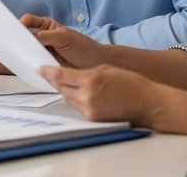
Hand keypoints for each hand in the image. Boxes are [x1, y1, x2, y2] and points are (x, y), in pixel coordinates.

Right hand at [20, 13, 107, 67]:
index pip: (28, 21)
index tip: (13, 30)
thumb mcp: (64, 38)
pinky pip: (33, 63)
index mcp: (47, 26)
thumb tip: (29, 38)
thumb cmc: (84, 47)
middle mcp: (43, 37)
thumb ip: (46, 36)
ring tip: (16, 56)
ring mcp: (44, 51)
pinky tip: (25, 66)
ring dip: (23, 53)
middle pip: (25, 36)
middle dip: (18, 39)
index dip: (19, 24)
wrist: (95, 65)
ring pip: (28, 50)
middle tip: (10, 44)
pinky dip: (29, 64)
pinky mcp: (46, 64)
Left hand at [39, 64, 161, 125]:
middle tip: (46, 73)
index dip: (47, 72)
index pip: (60, 76)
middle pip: (61, 87)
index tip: (40, 68)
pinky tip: (75, 92)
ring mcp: (89, 109)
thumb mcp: (105, 69)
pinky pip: (77, 106)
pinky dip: (74, 99)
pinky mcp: (92, 118)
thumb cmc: (130, 83)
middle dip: (53, 80)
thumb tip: (68, 73)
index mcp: (89, 80)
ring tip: (61, 81)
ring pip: (67, 97)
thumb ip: (84, 71)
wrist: (147, 103)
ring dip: (63, 89)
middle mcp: (87, 96)